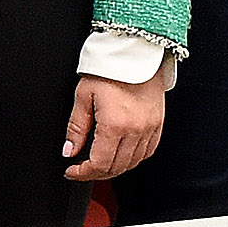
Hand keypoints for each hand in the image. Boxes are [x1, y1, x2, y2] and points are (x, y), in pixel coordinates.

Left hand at [62, 61, 172, 179]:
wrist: (134, 53)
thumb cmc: (109, 69)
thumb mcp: (83, 96)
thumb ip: (76, 128)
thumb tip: (69, 151)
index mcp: (115, 125)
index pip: (99, 164)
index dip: (83, 173)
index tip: (72, 171)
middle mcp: (136, 130)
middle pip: (116, 168)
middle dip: (96, 173)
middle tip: (82, 169)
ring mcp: (150, 128)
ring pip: (132, 163)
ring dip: (114, 168)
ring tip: (99, 163)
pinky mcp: (158, 124)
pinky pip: (147, 152)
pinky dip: (132, 159)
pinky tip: (120, 155)